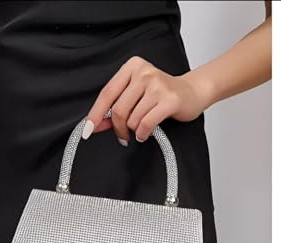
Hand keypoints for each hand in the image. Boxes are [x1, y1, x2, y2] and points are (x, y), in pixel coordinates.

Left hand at [82, 56, 212, 143]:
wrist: (192, 92)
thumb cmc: (161, 95)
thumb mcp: (135, 96)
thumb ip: (114, 107)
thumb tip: (96, 125)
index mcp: (132, 67)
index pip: (107, 93)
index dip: (95, 114)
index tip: (88, 130)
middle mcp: (144, 73)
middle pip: (118, 110)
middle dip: (118, 128)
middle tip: (122, 136)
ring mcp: (157, 85)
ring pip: (132, 119)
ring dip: (133, 131)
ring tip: (140, 129)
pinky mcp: (169, 100)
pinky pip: (146, 124)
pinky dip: (143, 134)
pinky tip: (146, 133)